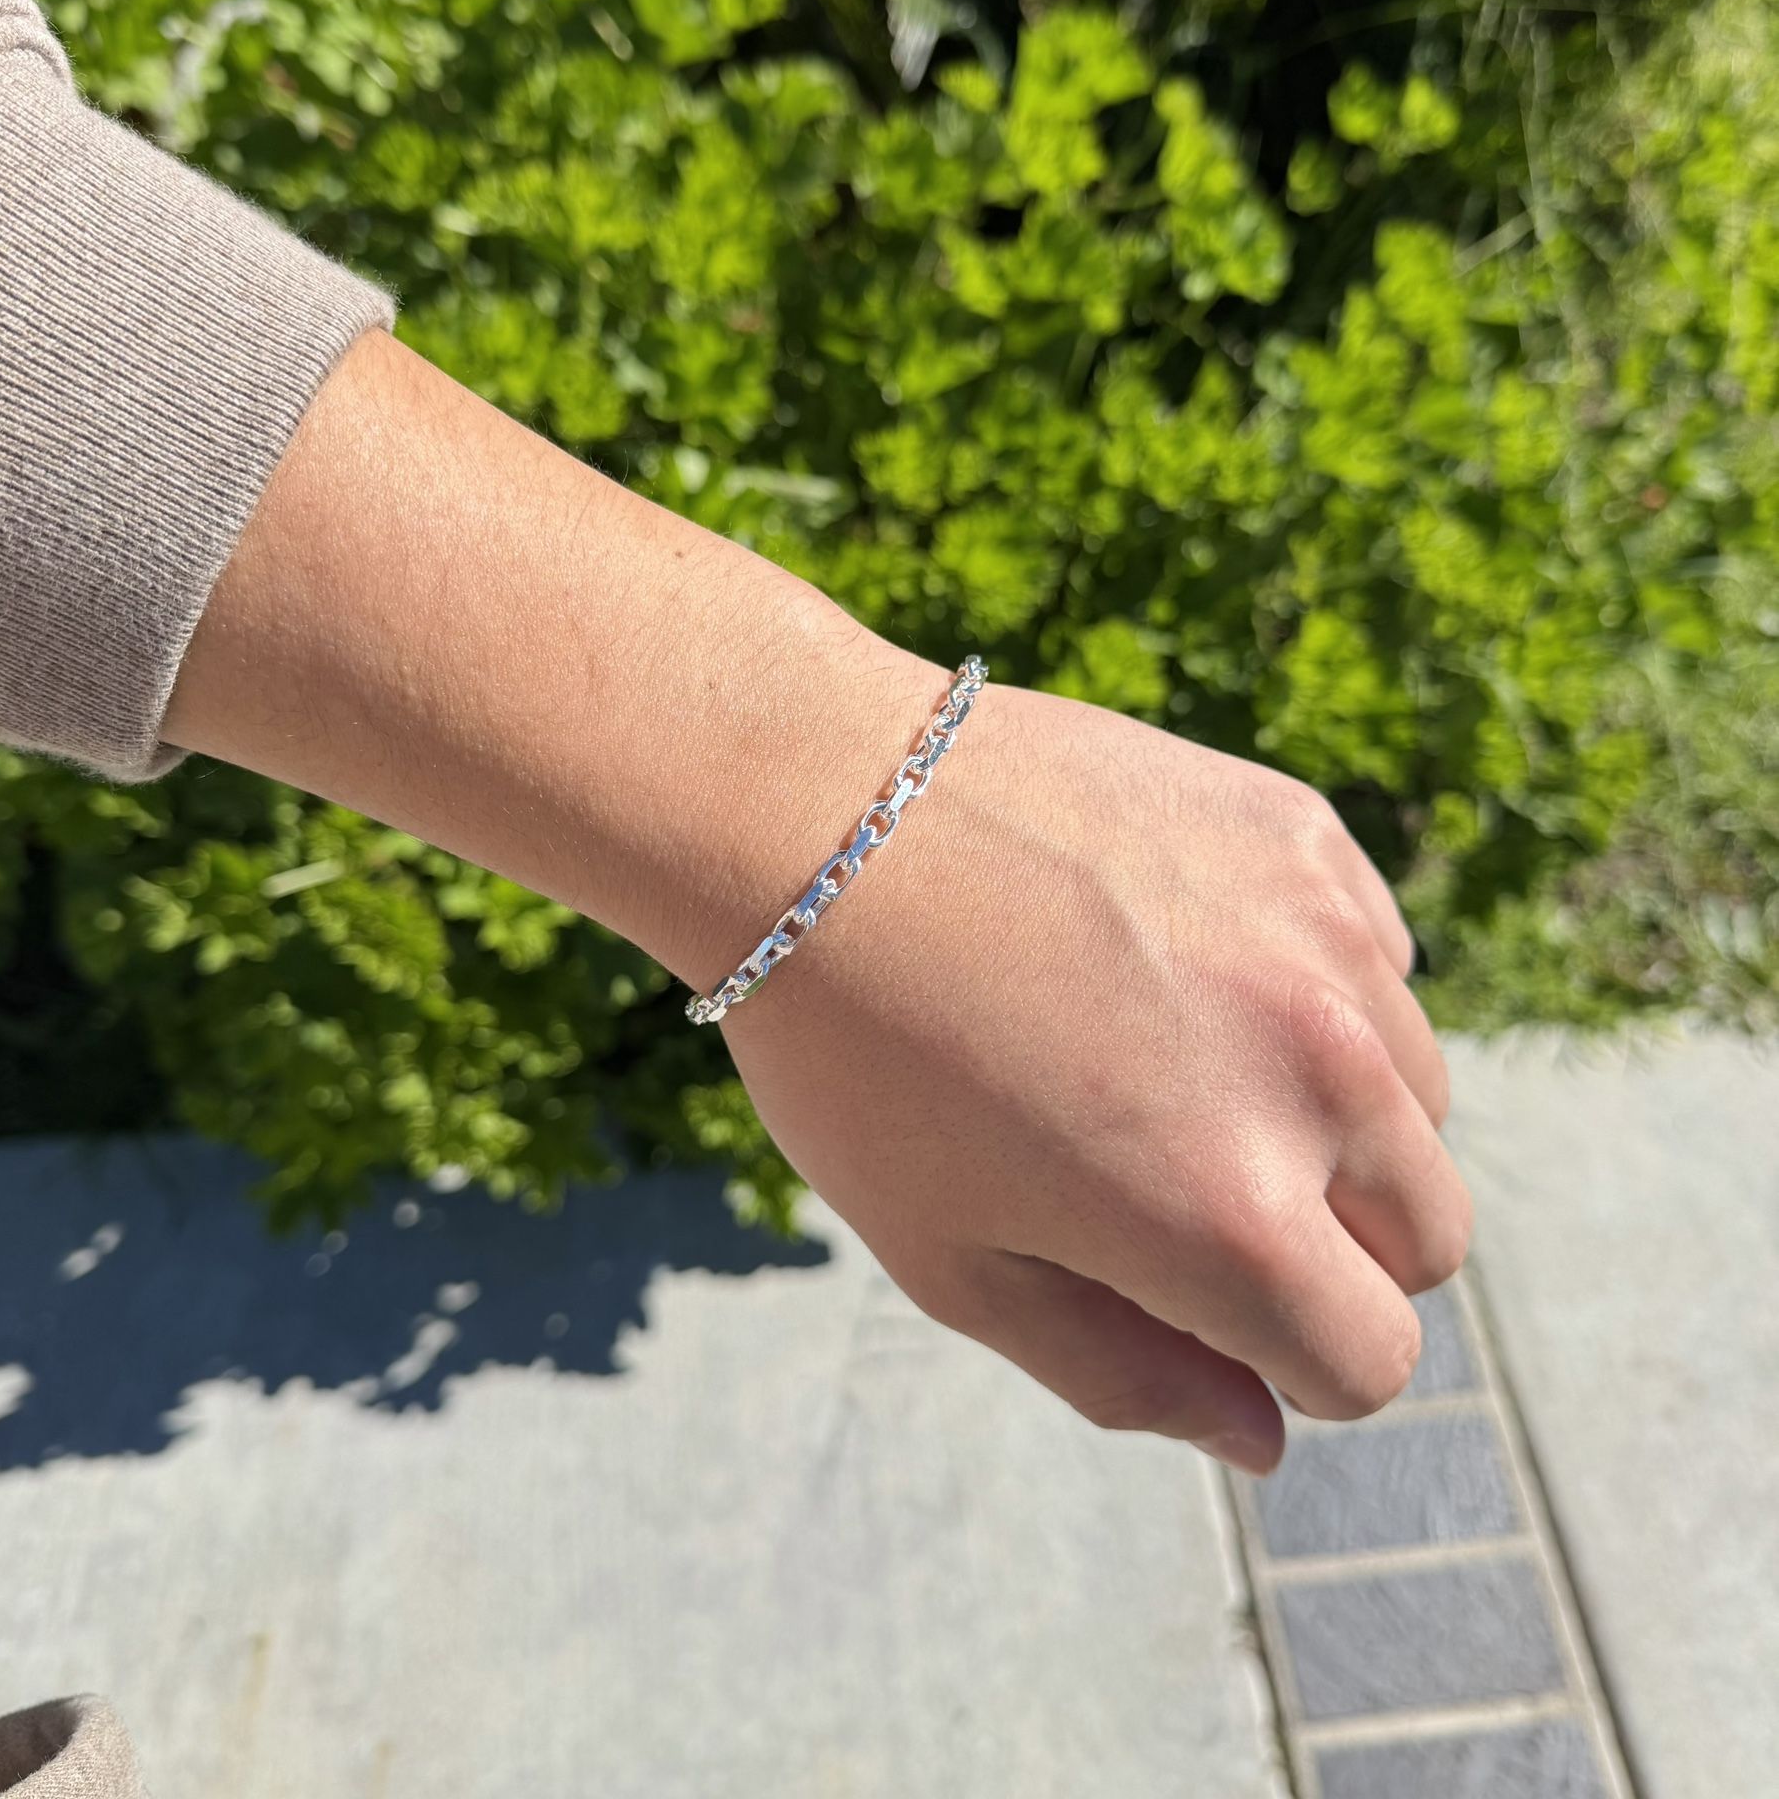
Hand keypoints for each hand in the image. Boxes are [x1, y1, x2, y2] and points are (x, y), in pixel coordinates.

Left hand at [166, 330, 1465, 1476]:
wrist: (816, 807)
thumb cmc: (858, 1055)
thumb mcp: (955, 1258)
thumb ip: (1125, 1374)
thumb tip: (1263, 1435)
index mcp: (1227, 1214)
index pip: (1371, 1358)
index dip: (1289, 1357)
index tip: (1203, 1303)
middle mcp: (1316, 1074)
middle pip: (1425, 1236)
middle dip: (1329, 1247)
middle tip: (1180, 1182)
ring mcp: (1322, 940)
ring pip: (1416, 1096)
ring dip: (1332, 1113)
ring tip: (1165, 1060)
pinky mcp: (1303, 836)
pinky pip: (1374, 961)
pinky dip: (1312, 988)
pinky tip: (1174, 957)